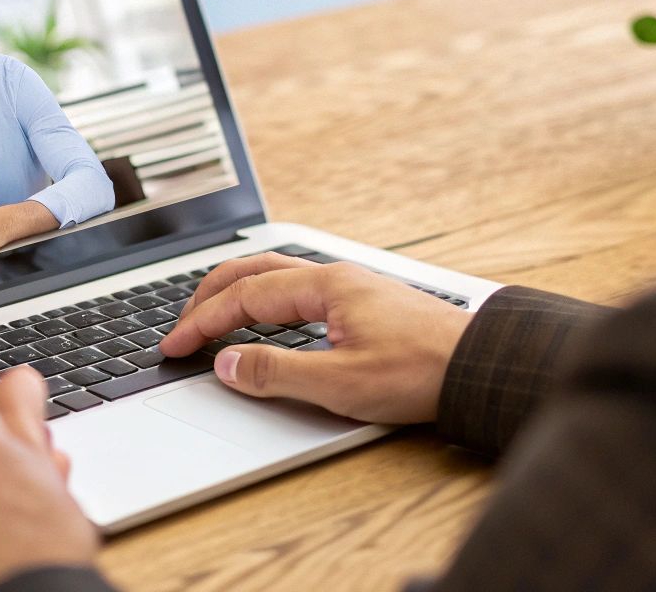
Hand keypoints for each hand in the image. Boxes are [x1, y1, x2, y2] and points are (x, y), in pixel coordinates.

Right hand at [158, 252, 473, 423]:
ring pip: (276, 276)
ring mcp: (350, 287)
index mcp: (324, 286)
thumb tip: (227, 364)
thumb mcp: (341, 383)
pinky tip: (266, 319)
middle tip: (182, 324)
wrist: (480, 367)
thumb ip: (277, 373)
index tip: (175, 345)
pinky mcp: (363, 303)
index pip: (244, 296)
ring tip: (212, 316)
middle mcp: (334, 277)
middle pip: (254, 271)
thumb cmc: (422, 372)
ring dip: (237, 292)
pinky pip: (297, 288)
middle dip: (210, 295)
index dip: (203, 321)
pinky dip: (264, 298)